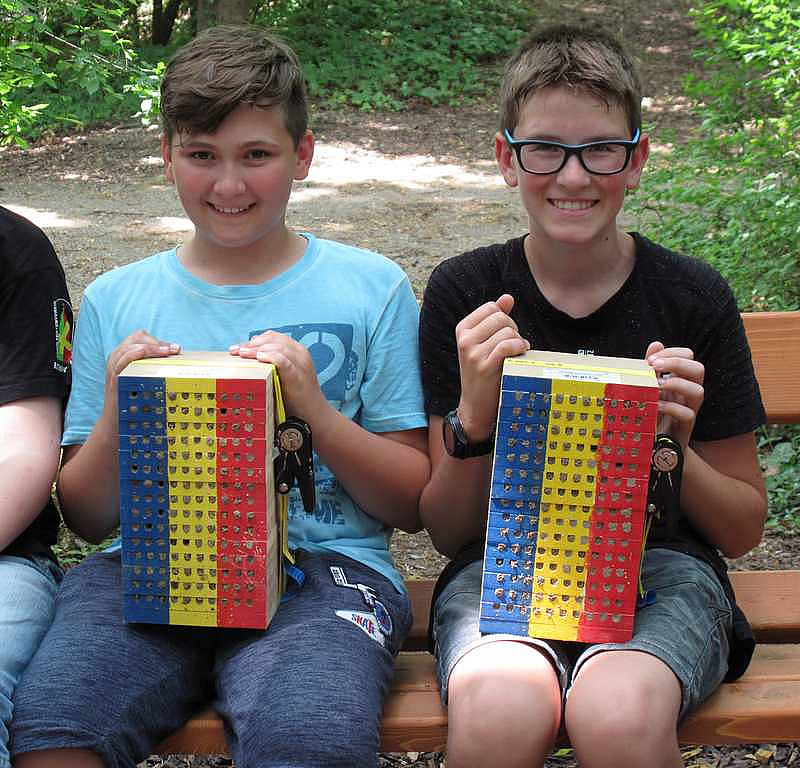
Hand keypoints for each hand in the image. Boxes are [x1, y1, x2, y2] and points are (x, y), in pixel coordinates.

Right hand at [102, 330, 179, 427]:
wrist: (114, 423)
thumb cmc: (131, 401)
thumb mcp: (141, 380)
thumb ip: (151, 369)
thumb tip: (175, 361)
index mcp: (123, 357)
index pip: (141, 337)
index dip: (159, 341)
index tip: (175, 350)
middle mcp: (117, 359)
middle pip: (138, 337)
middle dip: (158, 342)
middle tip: (175, 350)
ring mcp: (114, 367)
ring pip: (133, 346)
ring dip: (154, 347)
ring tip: (170, 352)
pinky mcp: (115, 378)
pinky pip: (126, 359)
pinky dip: (139, 354)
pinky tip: (153, 358)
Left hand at [230, 331, 325, 423]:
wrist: (313, 413)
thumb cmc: (295, 395)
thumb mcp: (284, 374)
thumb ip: (272, 362)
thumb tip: (252, 351)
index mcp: (297, 351)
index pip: (275, 337)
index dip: (256, 339)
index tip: (239, 346)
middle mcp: (301, 354)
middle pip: (274, 341)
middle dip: (252, 344)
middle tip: (235, 350)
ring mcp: (301, 364)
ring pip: (277, 348)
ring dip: (257, 349)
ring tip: (242, 353)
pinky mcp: (298, 376)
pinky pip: (284, 362)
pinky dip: (271, 357)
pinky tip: (259, 358)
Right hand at [455, 294, 529, 440]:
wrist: (475, 405)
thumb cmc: (483, 372)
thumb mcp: (484, 343)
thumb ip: (495, 319)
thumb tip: (508, 297)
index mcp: (462, 329)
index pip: (491, 308)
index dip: (505, 317)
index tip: (506, 334)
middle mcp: (465, 340)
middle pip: (500, 317)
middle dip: (513, 329)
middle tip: (514, 345)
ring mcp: (473, 353)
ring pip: (507, 331)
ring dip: (518, 341)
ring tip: (517, 352)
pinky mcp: (484, 366)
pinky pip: (508, 345)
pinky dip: (520, 348)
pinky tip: (521, 354)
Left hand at [646, 341, 704, 449]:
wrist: (655, 444)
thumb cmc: (652, 412)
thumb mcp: (648, 388)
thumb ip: (651, 367)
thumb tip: (656, 343)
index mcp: (681, 379)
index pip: (688, 356)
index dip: (672, 353)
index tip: (650, 359)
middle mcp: (689, 392)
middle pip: (699, 369)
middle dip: (677, 363)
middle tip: (653, 366)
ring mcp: (689, 409)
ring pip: (699, 391)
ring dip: (676, 384)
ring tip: (656, 385)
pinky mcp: (685, 427)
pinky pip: (688, 415)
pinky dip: (671, 407)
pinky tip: (654, 405)